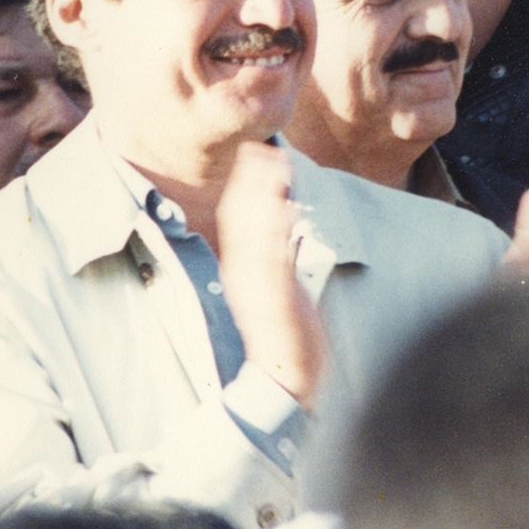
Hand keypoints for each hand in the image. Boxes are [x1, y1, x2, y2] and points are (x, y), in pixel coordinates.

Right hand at [217, 142, 328, 409]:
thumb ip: (281, 261)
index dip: (246, 186)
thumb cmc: (286, 339)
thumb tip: (288, 232)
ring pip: (256, 231)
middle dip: (252, 182)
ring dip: (264, 197)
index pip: (239, 220)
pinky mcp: (273, 299)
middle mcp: (245, 274)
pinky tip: (283, 207)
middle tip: (263, 149)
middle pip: (243, 218)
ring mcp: (257, 285)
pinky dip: (275, 231)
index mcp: (244, 271)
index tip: (256, 156)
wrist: (281, 379)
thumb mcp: (281, 292)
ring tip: (273, 166)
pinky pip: (272, 258)